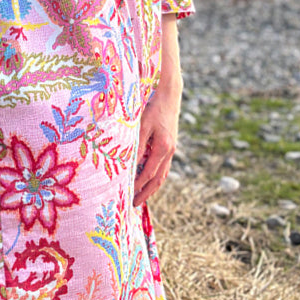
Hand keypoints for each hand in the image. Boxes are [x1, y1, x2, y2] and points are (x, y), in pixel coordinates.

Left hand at [133, 87, 179, 206]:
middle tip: (134, 205)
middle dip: (146, 193)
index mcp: (163, 147)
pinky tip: (146, 179)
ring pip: (162, 174)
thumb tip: (130, 164)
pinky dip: (155, 176)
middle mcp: (169, 151)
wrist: (168, 94)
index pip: (149, 174)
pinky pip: (163, 166)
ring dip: (151, 187)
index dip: (138, 186)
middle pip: (158, 179)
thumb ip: (137, 144)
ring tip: (140, 197)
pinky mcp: (169, 145)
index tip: (127, 195)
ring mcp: (171, 149)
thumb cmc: (153, 107)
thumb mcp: (142, 125)